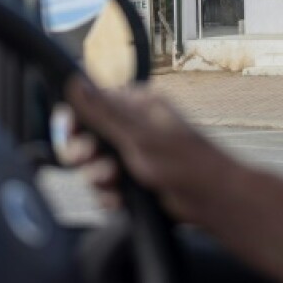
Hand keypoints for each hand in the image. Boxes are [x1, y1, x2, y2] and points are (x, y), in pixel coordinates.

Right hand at [59, 78, 239, 222]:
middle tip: (89, 160)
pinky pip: (108, 186)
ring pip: (96, 164)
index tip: (70, 134)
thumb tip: (76, 81)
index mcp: (137, 105)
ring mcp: (136, 153)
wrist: (212, 200)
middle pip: (90, 136)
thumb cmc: (185, 161)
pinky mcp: (137, 179)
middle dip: (87, 153)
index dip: (76, 121)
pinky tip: (118, 199)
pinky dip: (110, 194)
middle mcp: (135, 126)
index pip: (92, 104)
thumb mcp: (138, 134)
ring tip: (112, 183)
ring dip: (98, 177)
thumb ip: (103, 111)